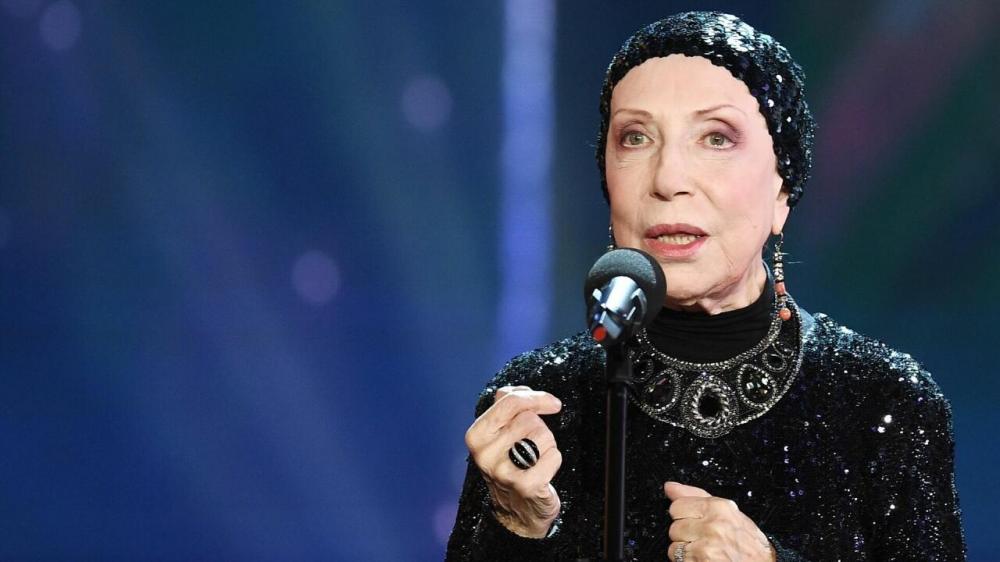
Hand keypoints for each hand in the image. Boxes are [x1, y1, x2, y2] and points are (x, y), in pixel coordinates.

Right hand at [464, 385, 562, 537]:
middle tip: (530, 446)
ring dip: (547, 446)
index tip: (552, 403)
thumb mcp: (498, 433)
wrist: (515, 510)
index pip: (509, 402)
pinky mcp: (526, 486)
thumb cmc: (510, 464)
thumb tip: (520, 389)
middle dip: (539, 428)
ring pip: (545, 436)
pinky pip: (554, 456)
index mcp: (476, 436)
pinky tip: (542, 472)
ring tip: (534, 460)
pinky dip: (554, 461)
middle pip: (531, 419)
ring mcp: (505, 471)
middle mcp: (485, 454)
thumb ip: (505, 406)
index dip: (535, 397)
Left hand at [665, 481, 774, 561]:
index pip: (677, 506)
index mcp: (719, 508)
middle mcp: (712, 526)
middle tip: (704, 539)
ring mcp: (706, 546)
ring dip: (686, 551)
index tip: (695, 522)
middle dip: (685, 535)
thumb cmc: (748, 543)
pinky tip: (704, 560)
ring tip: (705, 551)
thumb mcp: (729, 512)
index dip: (684, 516)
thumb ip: (696, 496)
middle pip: (674, 527)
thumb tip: (670, 487)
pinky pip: (678, 560)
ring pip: (674, 546)